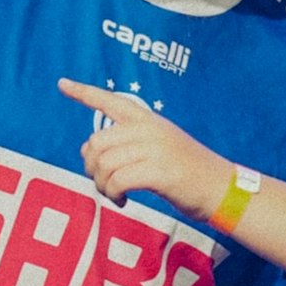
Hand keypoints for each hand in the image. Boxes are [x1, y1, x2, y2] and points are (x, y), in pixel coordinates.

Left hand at [57, 78, 232, 216]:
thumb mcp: (164, 147)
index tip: (62, 84)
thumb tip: (95, 153)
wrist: (222, 188)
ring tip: (114, 195)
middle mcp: (150, 130)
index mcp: (150, 120)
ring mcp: (155, 150)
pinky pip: (117, 181)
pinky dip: (113, 195)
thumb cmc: (190, 173)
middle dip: (91, 167)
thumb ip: (133, 143)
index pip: (112, 101)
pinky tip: (122, 201)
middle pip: (97, 142)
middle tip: (103, 184)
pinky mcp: (159, 172)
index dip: (84, 92)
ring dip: (102, 185)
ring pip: (104, 163)